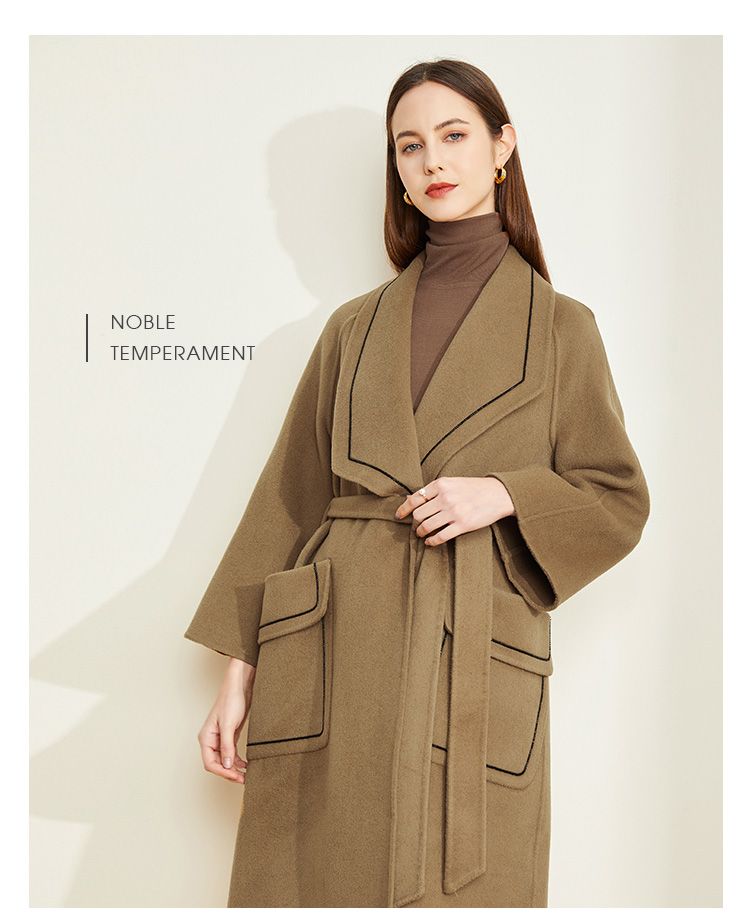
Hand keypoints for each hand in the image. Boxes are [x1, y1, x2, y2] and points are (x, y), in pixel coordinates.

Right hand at [198, 657, 255, 783]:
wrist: (239, 687)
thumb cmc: (230, 701)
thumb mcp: (229, 725)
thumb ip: (227, 746)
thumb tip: (227, 765)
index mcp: (206, 738)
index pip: (210, 763)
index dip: (222, 772)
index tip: (235, 776)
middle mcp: (211, 740)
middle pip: (217, 764)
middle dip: (229, 773)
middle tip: (242, 779)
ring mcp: (220, 739)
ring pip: (225, 760)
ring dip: (233, 769)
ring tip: (245, 776)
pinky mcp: (230, 736)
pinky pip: (231, 753)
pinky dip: (237, 760)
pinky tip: (244, 765)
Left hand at [395, 476, 515, 545]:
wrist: (499, 494)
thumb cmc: (474, 488)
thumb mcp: (452, 482)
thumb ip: (433, 491)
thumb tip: (410, 500)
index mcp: (441, 484)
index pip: (415, 499)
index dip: (404, 509)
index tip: (399, 516)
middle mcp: (446, 497)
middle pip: (418, 515)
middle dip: (414, 523)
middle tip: (415, 527)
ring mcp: (454, 512)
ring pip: (426, 526)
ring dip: (421, 533)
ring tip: (422, 534)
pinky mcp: (463, 525)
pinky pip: (440, 537)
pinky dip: (432, 541)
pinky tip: (430, 542)